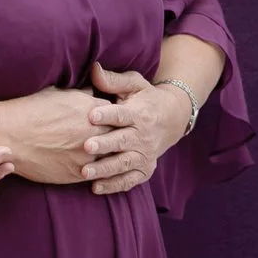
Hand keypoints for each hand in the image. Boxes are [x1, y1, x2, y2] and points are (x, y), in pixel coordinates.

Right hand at [0, 86, 111, 184]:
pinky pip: (94, 173)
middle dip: (112, 136)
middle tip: (108, 138)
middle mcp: (93, 132)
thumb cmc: (30, 110)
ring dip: (104, 156)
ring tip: (97, 154)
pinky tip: (85, 166)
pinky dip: (91, 170)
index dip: (112, 118)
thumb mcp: (57, 93)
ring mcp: (86, 156)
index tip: (107, 121)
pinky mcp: (76, 174)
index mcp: (91, 110)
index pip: (117, 114)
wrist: (8, 135)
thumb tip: (93, 92)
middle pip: (117, 136)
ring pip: (108, 158)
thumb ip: (81, 95)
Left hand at [80, 63, 188, 195]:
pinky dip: (114, 185)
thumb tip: (94, 68)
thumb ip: (113, 80)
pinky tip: (96, 188)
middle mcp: (143, 136)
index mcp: (139, 113)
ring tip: (84, 172)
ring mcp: (145, 154)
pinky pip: (130, 179)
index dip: (107, 114)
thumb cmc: (145, 98)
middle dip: (105, 145)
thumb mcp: (134, 84)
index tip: (91, 115)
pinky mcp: (145, 168)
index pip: (122, 115)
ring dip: (105, 169)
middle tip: (86, 146)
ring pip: (125, 163)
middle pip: (122, 141)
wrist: (172, 118)